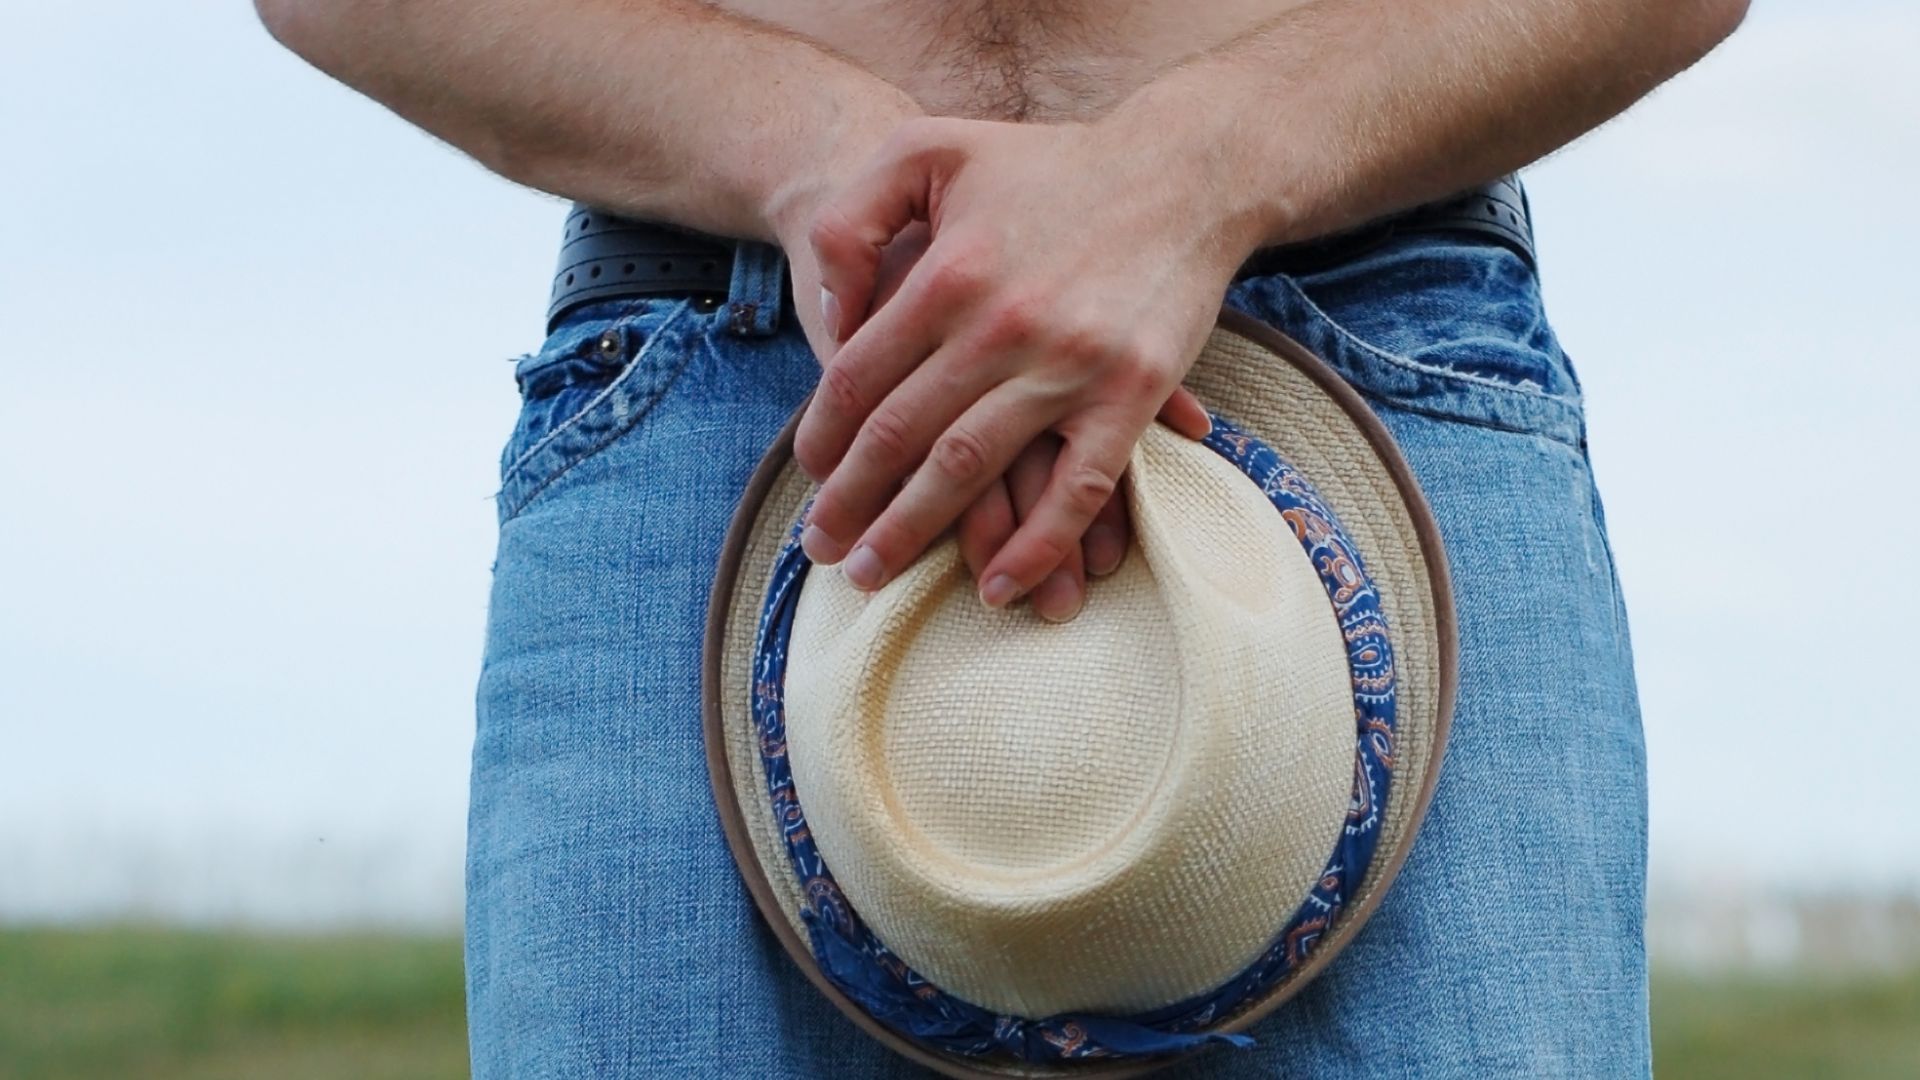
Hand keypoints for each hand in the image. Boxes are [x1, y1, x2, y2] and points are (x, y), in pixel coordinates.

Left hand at [785, 115, 1260, 613]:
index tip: (808, 477)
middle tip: (818, 548)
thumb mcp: (929, 149)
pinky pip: (1077, 489)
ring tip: (869, 574)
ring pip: (969, 471)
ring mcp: (1068, 366)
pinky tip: (996, 587)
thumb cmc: (1049, 164)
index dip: (823, 437)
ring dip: (911, 533)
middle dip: (849, 502)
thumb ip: (855, 217)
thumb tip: (833, 314)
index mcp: (946, 273)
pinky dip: (1036, 545)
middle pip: (900, 436)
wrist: (1184, 169)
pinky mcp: (1130, 394)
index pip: (859, 378)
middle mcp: (999, 326)